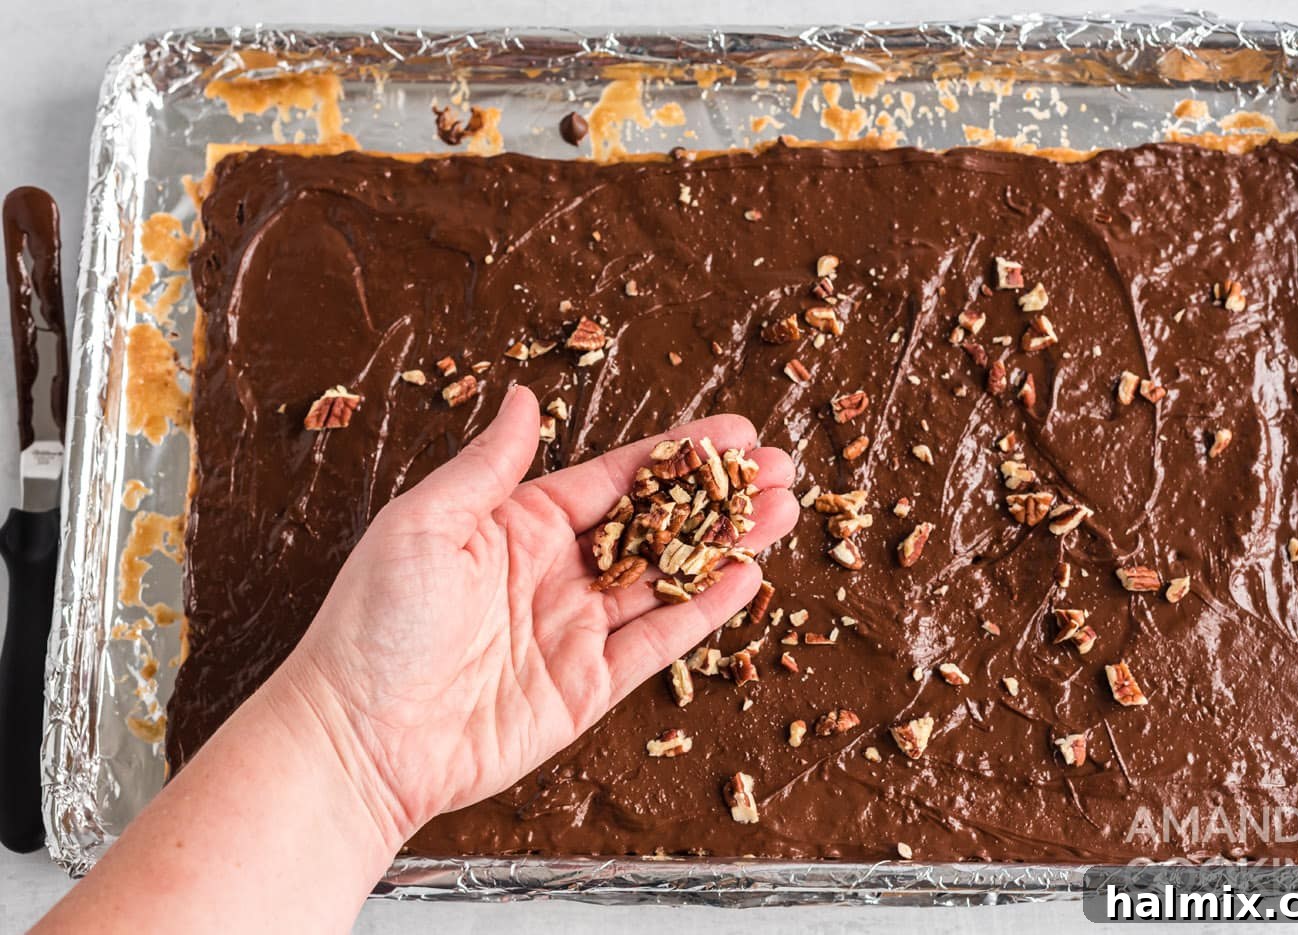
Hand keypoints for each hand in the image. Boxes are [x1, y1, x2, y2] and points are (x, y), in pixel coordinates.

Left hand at [277, 385, 797, 842]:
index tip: (732, 433)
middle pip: (656, 524)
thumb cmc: (374, 623)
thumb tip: (524, 396)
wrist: (359, 738)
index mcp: (518, 525)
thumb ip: (489, 465)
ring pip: (668, 578)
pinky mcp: (587, 687)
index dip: (677, 454)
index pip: (615, 479)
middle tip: (781, 470)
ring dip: (726, 545)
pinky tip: (744, 579)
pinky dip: (702, 611)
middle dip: (719, 497)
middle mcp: (555, 572)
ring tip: (783, 513)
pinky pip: (657, 642)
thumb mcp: (425, 523)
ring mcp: (575, 630)